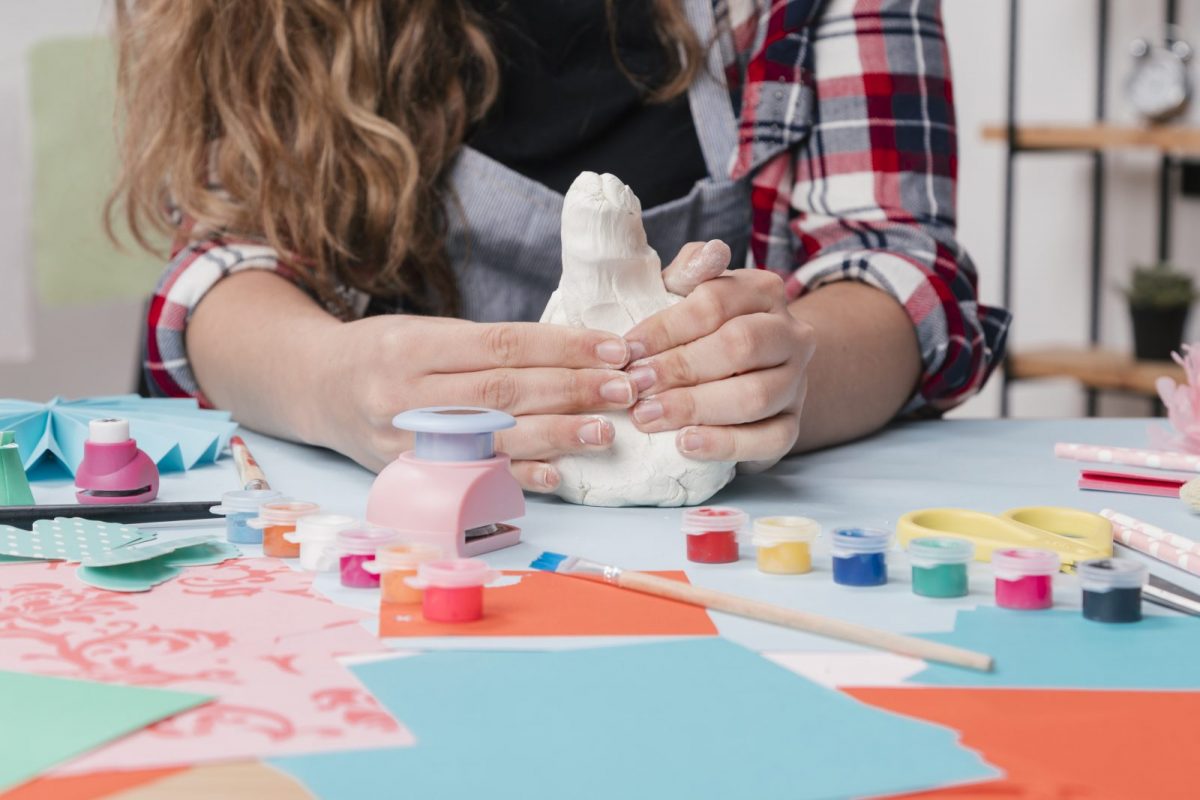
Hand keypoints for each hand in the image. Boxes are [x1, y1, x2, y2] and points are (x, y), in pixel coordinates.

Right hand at [316, 315, 636, 490]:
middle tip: (623, 388)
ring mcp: (405, 440)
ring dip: (555, 435)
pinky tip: (556, 475)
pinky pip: (469, 480)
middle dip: (570, 389)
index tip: (612, 347)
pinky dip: (515, 479)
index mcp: (412, 345)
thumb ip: (484, 345)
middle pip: (502, 392)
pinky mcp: (409, 475)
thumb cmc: (381, 353)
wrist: (312, 389)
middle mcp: (405, 393)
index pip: (501, 345)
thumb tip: (571, 353)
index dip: (562, 347)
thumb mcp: (421, 330)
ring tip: (605, 430)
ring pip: (491, 437)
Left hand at [622, 240, 814, 470]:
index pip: (716, 303)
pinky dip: (724, 444)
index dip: (667, 328)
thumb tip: (708, 253)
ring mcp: (796, 382)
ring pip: (755, 396)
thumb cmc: (700, 331)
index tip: (627, 350)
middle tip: (634, 386)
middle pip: (740, 346)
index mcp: (763, 291)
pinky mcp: (792, 426)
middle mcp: (790, 333)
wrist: (744, 374)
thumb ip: (687, 274)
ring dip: (695, 408)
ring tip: (648, 417)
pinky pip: (768, 440)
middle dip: (680, 368)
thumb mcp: (686, 295)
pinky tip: (685, 444)